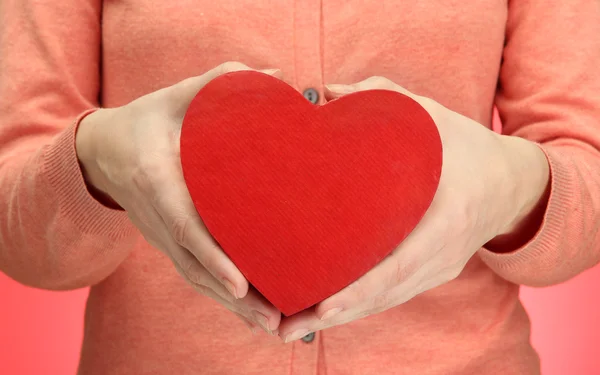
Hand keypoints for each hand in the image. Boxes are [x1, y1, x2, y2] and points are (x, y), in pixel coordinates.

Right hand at [75, 62, 282, 334]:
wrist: (102, 152)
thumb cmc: (145, 121)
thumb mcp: (172, 97)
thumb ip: (216, 83)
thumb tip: (275, 74)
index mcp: (155, 179)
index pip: (184, 225)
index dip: (211, 256)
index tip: (239, 283)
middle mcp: (156, 217)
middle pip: (194, 267)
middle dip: (234, 298)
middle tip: (273, 320)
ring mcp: (160, 236)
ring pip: (196, 279)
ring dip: (233, 307)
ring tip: (273, 327)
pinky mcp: (168, 243)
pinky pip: (195, 275)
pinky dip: (222, 297)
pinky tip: (253, 313)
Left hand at [278, 76, 549, 341]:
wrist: (511, 183)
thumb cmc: (468, 147)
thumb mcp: (433, 116)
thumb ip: (382, 98)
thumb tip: (325, 92)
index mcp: (447, 219)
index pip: (401, 265)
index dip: (360, 290)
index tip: (322, 306)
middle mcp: (443, 255)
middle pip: (384, 296)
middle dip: (334, 315)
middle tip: (284, 329)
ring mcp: (439, 269)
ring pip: (383, 302)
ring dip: (339, 318)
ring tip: (290, 328)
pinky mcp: (432, 272)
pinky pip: (390, 295)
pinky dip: (357, 306)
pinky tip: (321, 312)